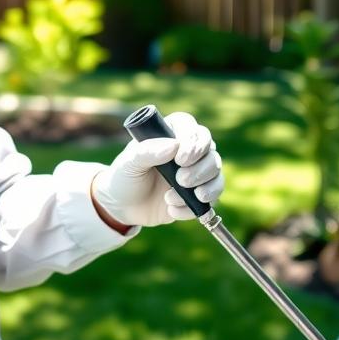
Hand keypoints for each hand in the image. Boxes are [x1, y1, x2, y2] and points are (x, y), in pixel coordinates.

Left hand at [90, 111, 223, 227]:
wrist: (122, 206)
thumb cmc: (124, 177)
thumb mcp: (129, 163)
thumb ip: (147, 151)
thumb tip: (173, 146)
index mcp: (171, 135)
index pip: (192, 129)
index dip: (193, 142)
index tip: (181, 159)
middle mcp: (188, 152)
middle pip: (211, 151)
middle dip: (201, 168)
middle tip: (181, 180)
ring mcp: (196, 173)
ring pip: (216, 174)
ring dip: (204, 187)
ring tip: (171, 198)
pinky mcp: (198, 195)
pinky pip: (211, 199)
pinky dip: (193, 207)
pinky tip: (172, 210)